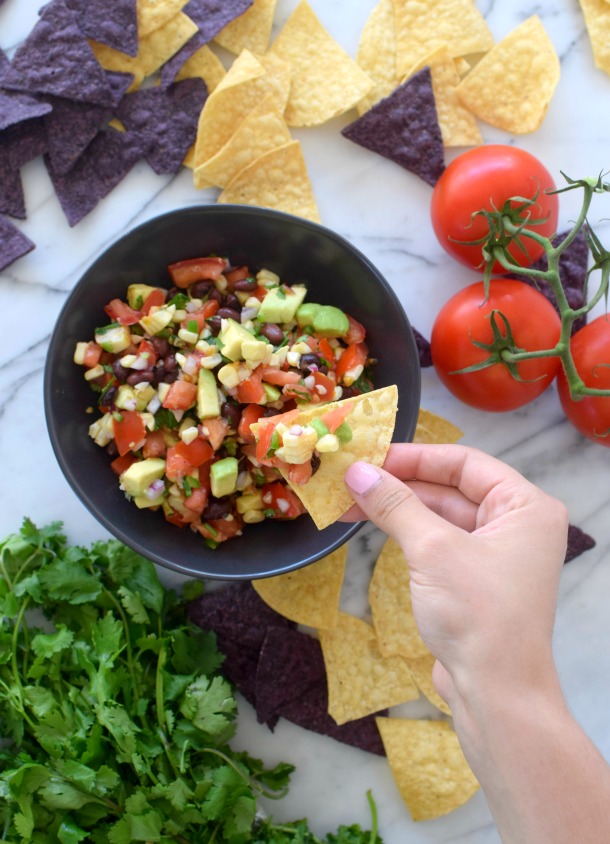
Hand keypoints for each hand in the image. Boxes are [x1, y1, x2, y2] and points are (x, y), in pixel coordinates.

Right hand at [343, 444, 568, 709]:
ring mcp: (496, 554)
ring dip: (398, 507)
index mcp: (525, 507)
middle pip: (452, 487)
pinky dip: (407, 532)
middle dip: (401, 482)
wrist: (496, 694)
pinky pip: (438, 542)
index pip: (465, 463)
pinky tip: (373, 523)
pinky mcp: (475, 580)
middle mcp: (517, 525)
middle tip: (353, 477)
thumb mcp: (433, 549)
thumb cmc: (479, 615)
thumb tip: (357, 471)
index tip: (371, 456)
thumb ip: (395, 504)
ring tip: (351, 499)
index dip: (416, 456)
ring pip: (441, 515)